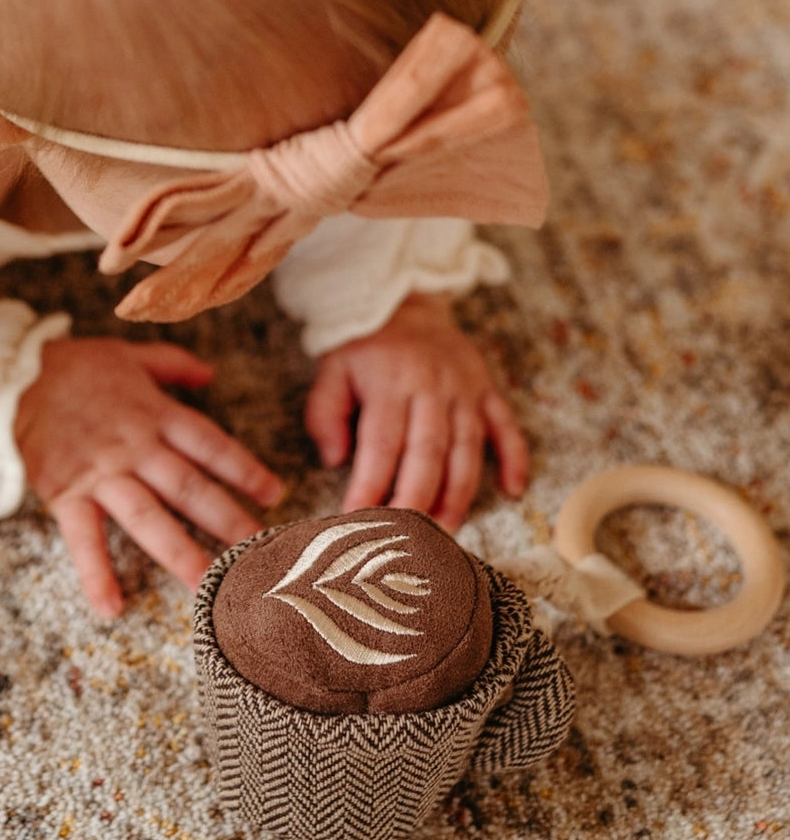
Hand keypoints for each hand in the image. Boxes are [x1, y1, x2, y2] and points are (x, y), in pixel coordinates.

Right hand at [14, 338, 283, 616]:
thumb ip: (173, 364)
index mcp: (154, 412)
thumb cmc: (73, 365)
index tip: (274, 494)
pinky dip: (96, 574)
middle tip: (259, 551)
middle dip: (227, 520)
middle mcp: (134, 446)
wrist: (12, 377)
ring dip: (180, 553)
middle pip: (188, 488)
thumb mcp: (129, 353)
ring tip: (210, 585)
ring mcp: (101, 473)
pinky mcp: (66, 493)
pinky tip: (112, 608)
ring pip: (148, 518)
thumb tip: (211, 375)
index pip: (209, 444)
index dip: (244, 468)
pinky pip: (83, 539)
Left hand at [304, 293, 527, 530]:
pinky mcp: (486, 388)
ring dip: (459, 492)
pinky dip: (514, 457)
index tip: (358, 519)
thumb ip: (325, 414)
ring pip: (467, 447)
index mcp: (390, 382)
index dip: (369, 485)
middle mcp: (431, 387)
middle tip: (408, 540)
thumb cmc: (363, 345)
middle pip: (428, 451)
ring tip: (447, 531)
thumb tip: (335, 460)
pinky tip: (513, 490)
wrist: (404, 299)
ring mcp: (464, 388)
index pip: (380, 443)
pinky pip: (506, 425)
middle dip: (418, 499)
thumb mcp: (331, 370)